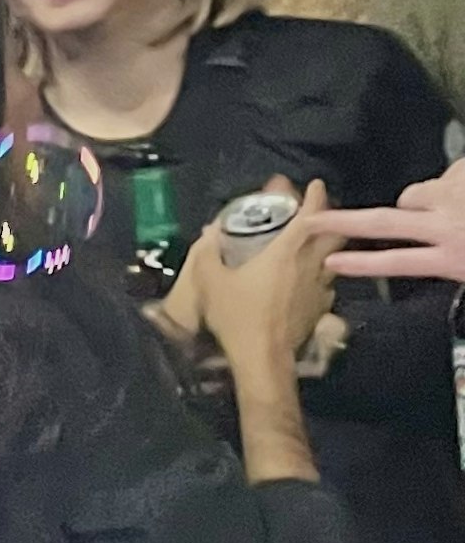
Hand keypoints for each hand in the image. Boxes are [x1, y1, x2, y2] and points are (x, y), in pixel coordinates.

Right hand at [159, 178, 336, 371]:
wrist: (263, 357)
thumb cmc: (238, 316)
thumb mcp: (211, 283)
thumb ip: (208, 255)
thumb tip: (209, 234)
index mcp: (286, 251)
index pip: (310, 215)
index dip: (315, 196)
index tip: (316, 185)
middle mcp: (310, 264)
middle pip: (333, 233)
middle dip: (330, 219)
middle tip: (317, 215)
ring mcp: (321, 287)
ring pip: (333, 258)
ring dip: (326, 248)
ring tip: (312, 247)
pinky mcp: (322, 307)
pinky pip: (327, 283)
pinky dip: (320, 275)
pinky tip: (307, 282)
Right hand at [308, 164, 464, 283]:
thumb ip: (454, 262)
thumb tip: (442, 258)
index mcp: (454, 258)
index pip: (396, 262)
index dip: (361, 263)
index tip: (330, 262)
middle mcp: (446, 225)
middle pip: (381, 222)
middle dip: (343, 221)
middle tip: (315, 219)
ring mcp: (455, 196)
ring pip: (414, 193)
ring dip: (418, 199)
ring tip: (442, 204)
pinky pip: (449, 173)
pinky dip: (453, 181)